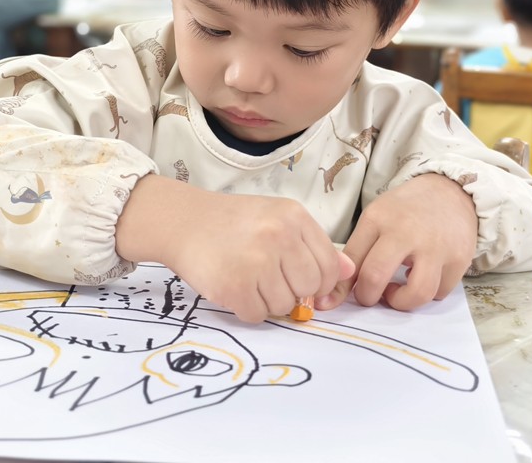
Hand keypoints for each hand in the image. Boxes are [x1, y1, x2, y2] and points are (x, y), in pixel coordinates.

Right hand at [116, 176, 353, 322]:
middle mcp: (278, 235)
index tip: (303, 283)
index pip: (329, 265)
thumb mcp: (276, 218)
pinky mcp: (234, 286)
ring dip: (268, 300)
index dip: (319, 282)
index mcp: (293, 216)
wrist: (183, 220)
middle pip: (309, 288)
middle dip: (293, 291)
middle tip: (269, 279)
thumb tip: (349, 271)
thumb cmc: (232, 222)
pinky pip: (257, 315)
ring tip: (248, 278)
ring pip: (284, 305)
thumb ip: (313, 244)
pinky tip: (234, 287)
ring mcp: (256, 261)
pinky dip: (247, 308)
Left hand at [319, 174, 477, 311]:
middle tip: (370, 296)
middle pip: (376, 276)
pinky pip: (439, 293)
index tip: (331, 301)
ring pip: (416, 293)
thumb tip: (337, 291)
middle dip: (367, 297)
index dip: (338, 288)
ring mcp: (435, 246)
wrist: (449, 191)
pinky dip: (428, 294)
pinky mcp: (459, 258)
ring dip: (401, 302)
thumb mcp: (376, 218)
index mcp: (378, 219)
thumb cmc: (405, 210)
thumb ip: (358, 251)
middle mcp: (405, 231)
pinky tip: (422, 278)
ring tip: (398, 291)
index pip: (351, 259)